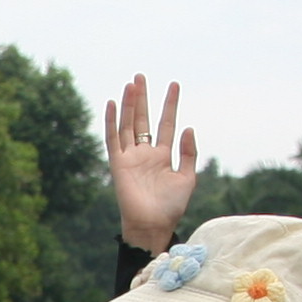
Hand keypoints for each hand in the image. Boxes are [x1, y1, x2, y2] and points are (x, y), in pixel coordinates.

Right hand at [103, 75, 197, 252]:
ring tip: (132, 83)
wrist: (153, 225)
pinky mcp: (118, 164)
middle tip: (141, 76)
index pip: (165, 124)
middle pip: (142, 119)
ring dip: (129, 104)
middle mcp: (144, 153)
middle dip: (143, 98)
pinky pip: (113, 139)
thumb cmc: (171, 207)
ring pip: (128, 125)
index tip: (174, 85)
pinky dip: (112, 121)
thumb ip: (189, 153)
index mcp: (162, 156)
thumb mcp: (187, 177)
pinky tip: (114, 104)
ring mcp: (130, 157)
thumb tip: (189, 128)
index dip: (169, 105)